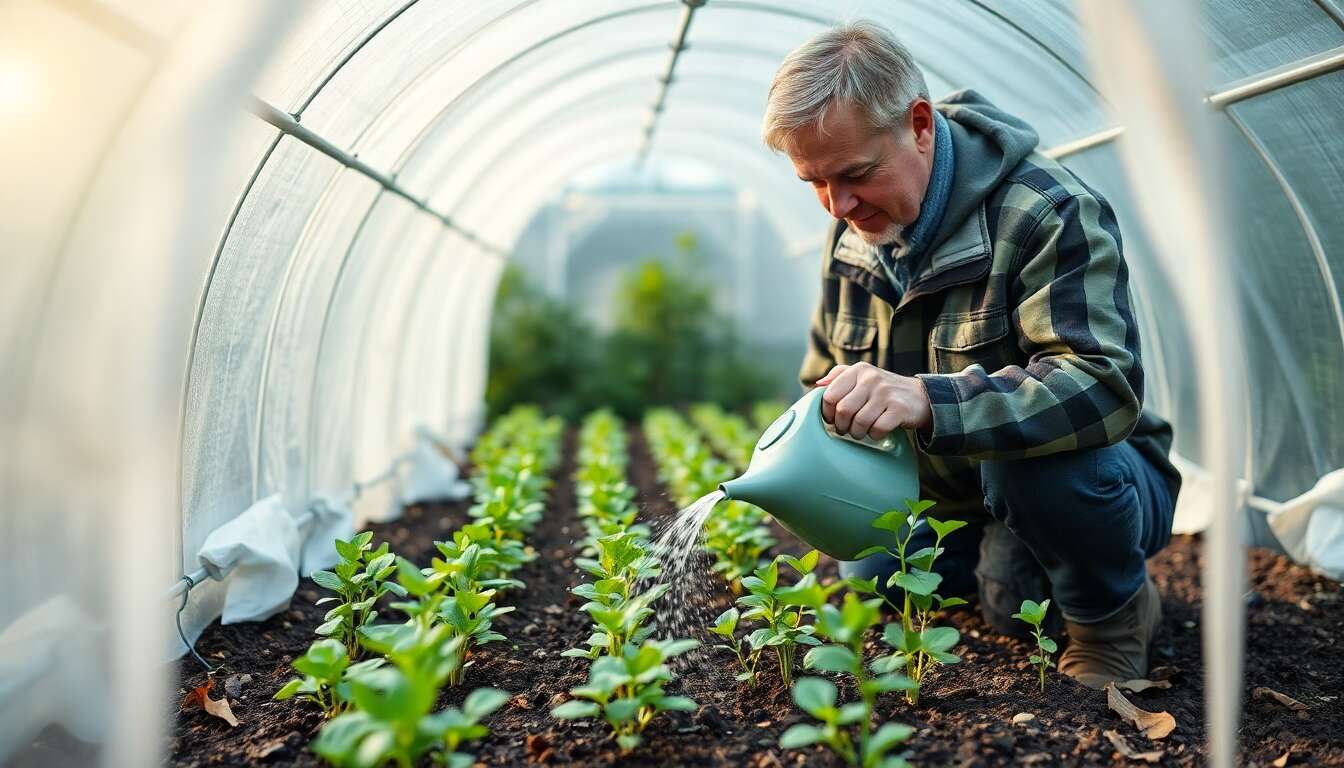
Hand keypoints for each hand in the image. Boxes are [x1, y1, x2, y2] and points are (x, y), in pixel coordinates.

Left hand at [814, 362, 932, 438]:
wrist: (919, 397)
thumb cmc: (883, 390)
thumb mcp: (862, 376)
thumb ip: (838, 376)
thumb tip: (817, 385)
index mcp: (858, 370)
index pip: (829, 395)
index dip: (827, 412)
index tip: (832, 419)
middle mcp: (871, 378)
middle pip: (843, 411)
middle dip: (841, 426)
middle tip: (846, 429)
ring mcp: (886, 393)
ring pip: (859, 422)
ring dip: (857, 433)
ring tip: (860, 432)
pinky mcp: (899, 409)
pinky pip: (877, 429)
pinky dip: (874, 435)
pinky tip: (876, 431)